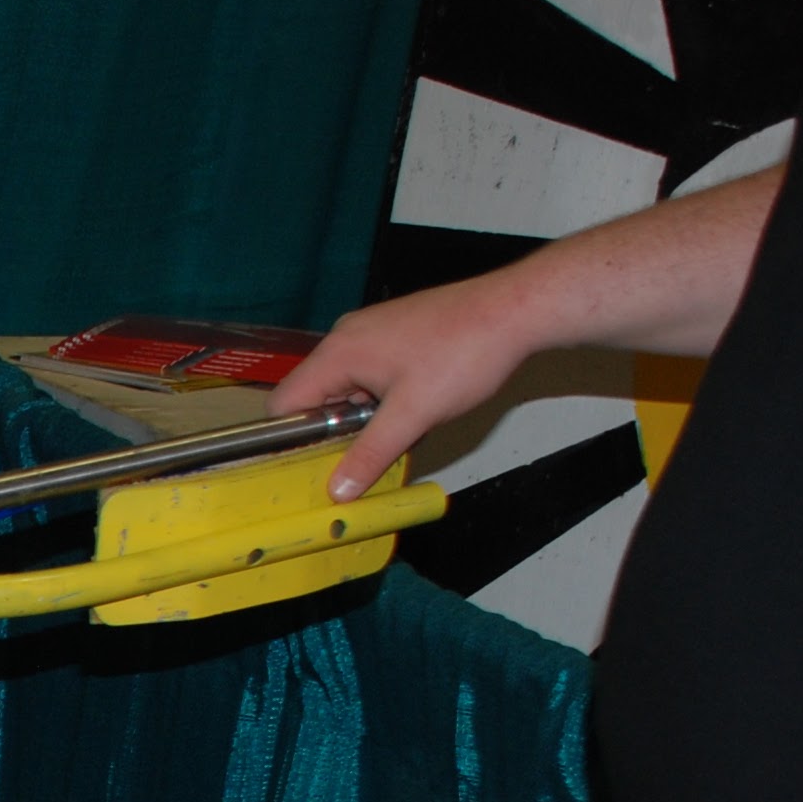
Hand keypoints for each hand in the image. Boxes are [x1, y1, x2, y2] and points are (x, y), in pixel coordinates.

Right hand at [271, 271, 535, 502]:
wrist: (517, 310)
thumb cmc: (464, 355)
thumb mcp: (414, 415)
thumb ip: (370, 455)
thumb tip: (337, 491)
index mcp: (338, 352)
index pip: (284, 402)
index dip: (290, 438)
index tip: (311, 465)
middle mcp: (347, 336)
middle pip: (314, 395)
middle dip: (333, 429)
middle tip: (362, 454)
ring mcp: (372, 330)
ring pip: (345, 386)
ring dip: (362, 415)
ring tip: (398, 428)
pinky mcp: (395, 331)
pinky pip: (369, 373)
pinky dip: (381, 397)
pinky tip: (412, 407)